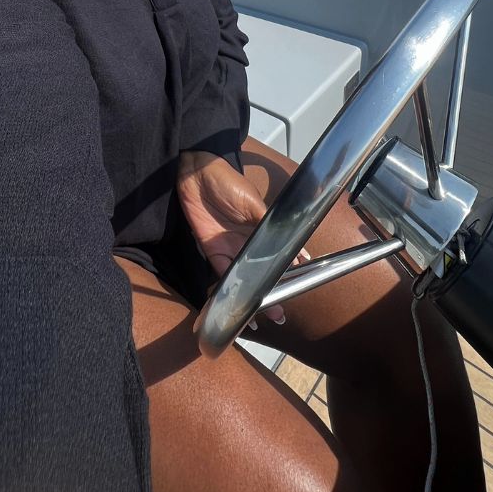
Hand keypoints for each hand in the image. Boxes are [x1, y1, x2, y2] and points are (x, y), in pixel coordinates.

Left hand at [177, 150, 307, 326]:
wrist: (196, 174)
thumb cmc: (228, 183)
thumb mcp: (253, 203)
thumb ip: (269, 224)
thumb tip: (291, 243)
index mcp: (262, 230)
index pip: (276, 256)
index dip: (286, 274)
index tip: (295, 290)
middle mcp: (247, 242)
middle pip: (260, 272)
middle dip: (269, 293)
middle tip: (278, 315)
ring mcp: (229, 248)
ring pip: (242, 278)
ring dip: (250, 296)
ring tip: (258, 317)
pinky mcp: (211, 250)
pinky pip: (221, 273)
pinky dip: (228, 288)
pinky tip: (236, 302)